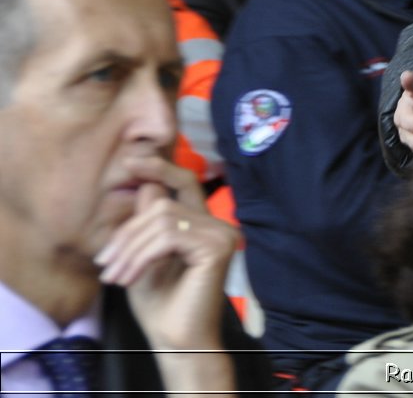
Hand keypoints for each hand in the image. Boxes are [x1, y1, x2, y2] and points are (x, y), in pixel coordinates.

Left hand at [93, 157, 233, 351]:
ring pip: (162, 219)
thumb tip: (145, 186)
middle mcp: (217, 224)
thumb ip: (147, 222)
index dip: (160, 168)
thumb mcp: (143, 256)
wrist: (175, 339)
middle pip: (162, 203)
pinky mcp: (218, 246)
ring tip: (115, 276)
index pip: (184, 184)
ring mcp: (221, 233)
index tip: (131, 159)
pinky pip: (169, 236)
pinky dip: (142, 256)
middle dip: (127, 232)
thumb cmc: (160, 303)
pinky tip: (131, 278)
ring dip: (130, 249)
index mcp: (202, 224)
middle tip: (106, 264)